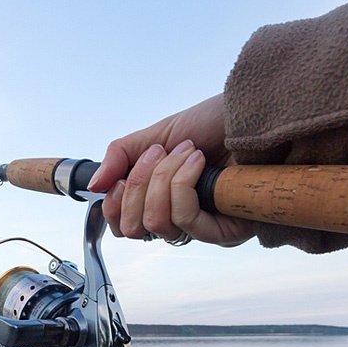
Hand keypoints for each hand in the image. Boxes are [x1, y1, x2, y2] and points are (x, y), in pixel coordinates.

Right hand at [87, 94, 254, 246]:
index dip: (115, 205)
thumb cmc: (215, 124)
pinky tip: (198, 162)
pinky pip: (184, 218)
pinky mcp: (225, 231)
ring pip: (157, 223)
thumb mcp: (157, 135)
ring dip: (165, 179)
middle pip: (135, 228)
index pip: (124, 227)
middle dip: (140, 185)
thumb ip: (120, 157)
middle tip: (161, 154)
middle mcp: (181, 220)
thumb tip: (93, 187)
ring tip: (188, 152)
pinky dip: (183, 184)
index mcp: (162, 202)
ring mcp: (204, 228)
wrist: (254, 115)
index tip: (125, 175)